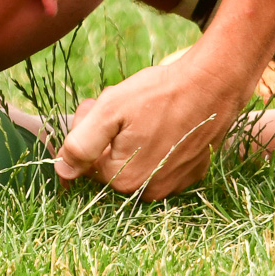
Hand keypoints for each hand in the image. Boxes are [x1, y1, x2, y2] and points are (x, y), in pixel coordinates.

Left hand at [55, 50, 251, 199]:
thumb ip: (80, 143)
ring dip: (128, 136)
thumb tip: (62, 170)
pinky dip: (153, 142)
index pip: (83, 161)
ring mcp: (172, 184)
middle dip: (106, 132)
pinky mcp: (190, 173)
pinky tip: (163, 120)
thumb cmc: (159, 94)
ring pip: (131, 160)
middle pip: (108, 161)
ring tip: (144, 109)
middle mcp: (148, 191)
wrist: (213, 85)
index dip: (84, 129)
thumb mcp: (110, 110)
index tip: (96, 107)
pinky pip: (157, 161)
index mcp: (123, 179)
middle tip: (119, 103)